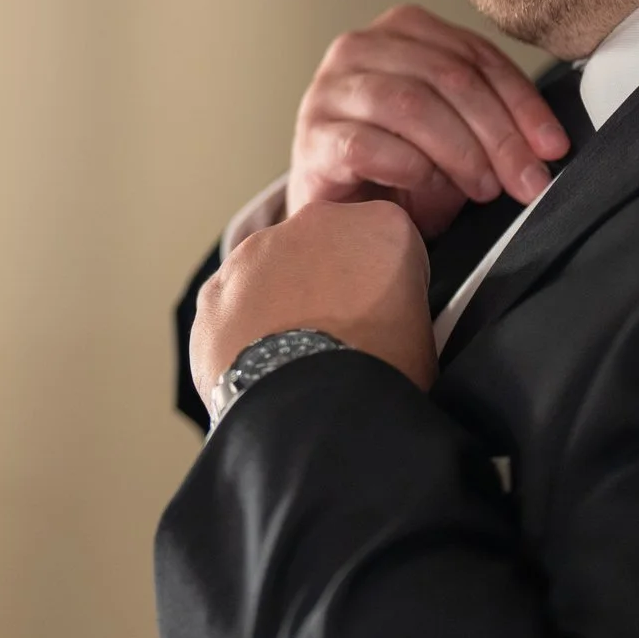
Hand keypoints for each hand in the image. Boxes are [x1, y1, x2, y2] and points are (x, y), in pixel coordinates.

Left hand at [190, 200, 435, 395]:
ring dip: (280, 303)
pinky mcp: (213, 290)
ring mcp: (254, 254)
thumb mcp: (425, 336)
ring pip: (270, 273)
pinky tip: (259, 366)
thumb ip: (401, 303)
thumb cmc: (378, 376)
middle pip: (323, 249)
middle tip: (339, 336)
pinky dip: (241, 330)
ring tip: (295, 357)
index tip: (384, 314)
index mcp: (377, 226)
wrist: (311, 413)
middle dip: (327, 282)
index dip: (387, 282)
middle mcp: (311, 224)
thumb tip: (386, 321)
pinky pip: (231, 307)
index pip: (386, 242)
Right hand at [288, 4, 567, 237]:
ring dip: (460, 151)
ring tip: (482, 187)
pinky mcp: (312, 139)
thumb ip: (492, 120)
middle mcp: (358, 48)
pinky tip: (428, 185)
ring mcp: (328, 91)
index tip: (553, 147)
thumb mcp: (458, 132)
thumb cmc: (401, 167)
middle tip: (525, 180)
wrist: (339, 212)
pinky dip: (410, 167)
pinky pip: (367, 146)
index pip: (474, 55)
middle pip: (447, 76)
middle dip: (499, 133)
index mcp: (401, 31)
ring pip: (410, 104)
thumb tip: (545, 146)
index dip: (522, 102)